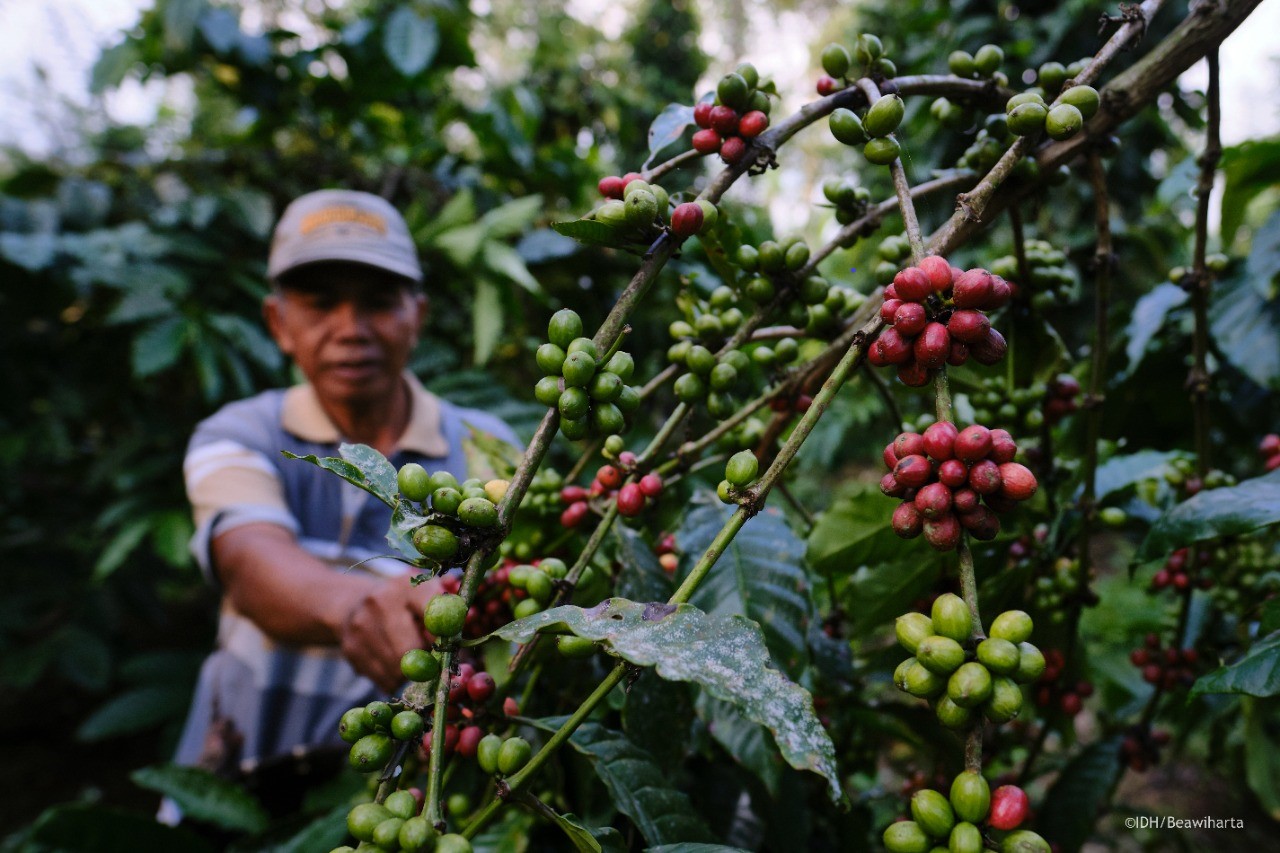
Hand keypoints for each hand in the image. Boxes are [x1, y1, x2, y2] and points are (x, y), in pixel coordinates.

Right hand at [338, 573, 444, 692]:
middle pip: (411, 650)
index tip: (448, 646)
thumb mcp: (425, 596)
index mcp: (406, 585)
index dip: (444, 635)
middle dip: (426, 662)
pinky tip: (392, 665)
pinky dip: (394, 680)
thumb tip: (466, 626)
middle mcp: (380, 602)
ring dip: (411, 675)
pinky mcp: (351, 649)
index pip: (433, 611)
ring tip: (412, 662)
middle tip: (433, 664)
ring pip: (397, 670)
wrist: (352, 604)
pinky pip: (383, 680)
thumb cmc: (403, 604)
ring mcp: (361, 626)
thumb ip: (447, 610)